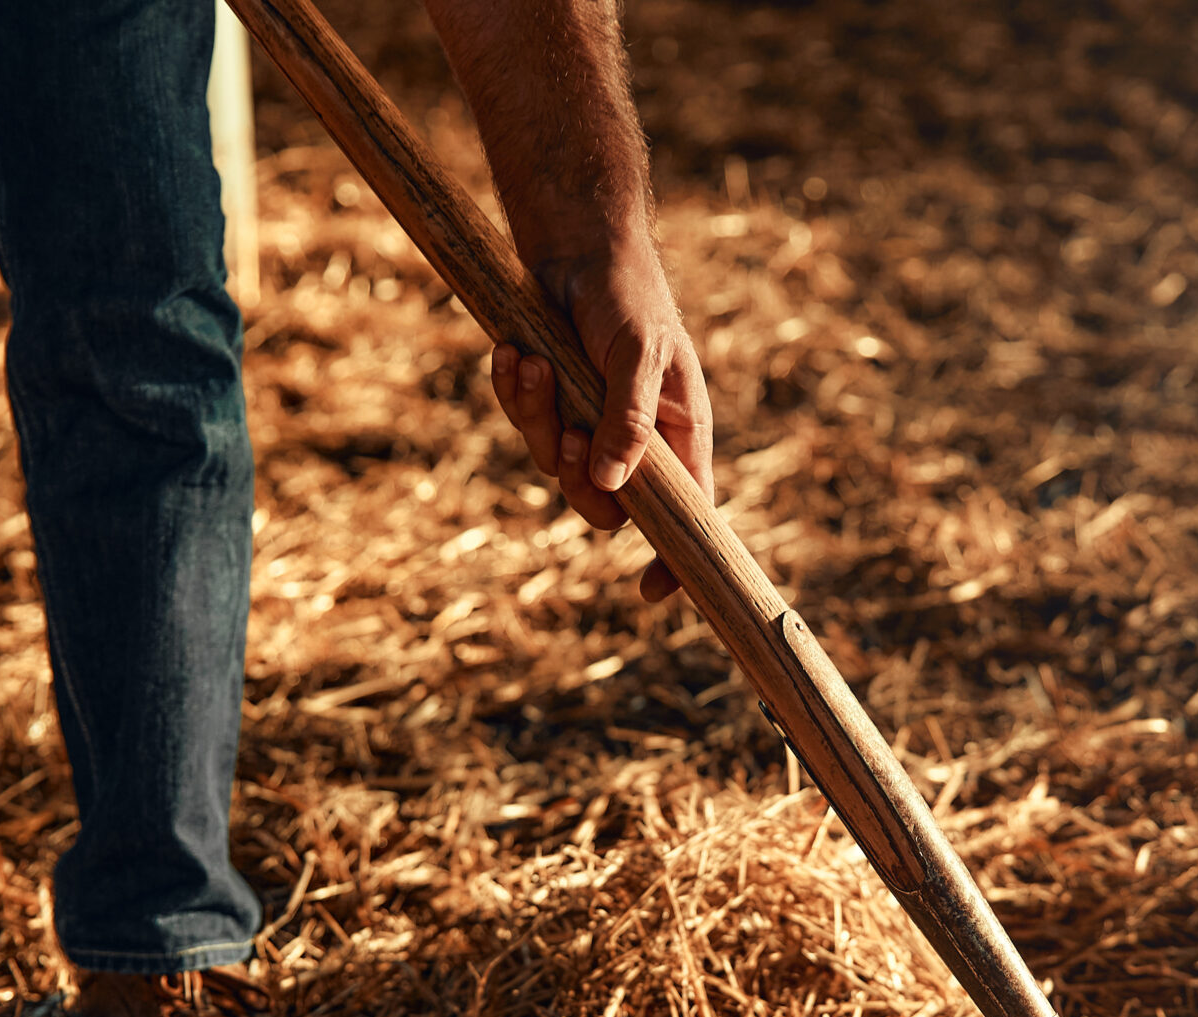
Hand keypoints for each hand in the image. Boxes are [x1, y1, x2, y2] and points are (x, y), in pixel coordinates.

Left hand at [490, 241, 712, 602]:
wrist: (576, 242)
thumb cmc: (626, 293)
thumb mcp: (638, 354)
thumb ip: (629, 419)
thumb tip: (614, 484)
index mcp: (679, 433)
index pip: (687, 512)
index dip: (674, 557)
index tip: (650, 591)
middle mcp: (636, 439)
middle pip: (605, 504)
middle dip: (577, 476)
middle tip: (569, 432)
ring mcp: (590, 423)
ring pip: (555, 465)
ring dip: (538, 419)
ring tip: (532, 363)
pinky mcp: (551, 403)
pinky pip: (525, 425)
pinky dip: (514, 393)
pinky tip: (510, 354)